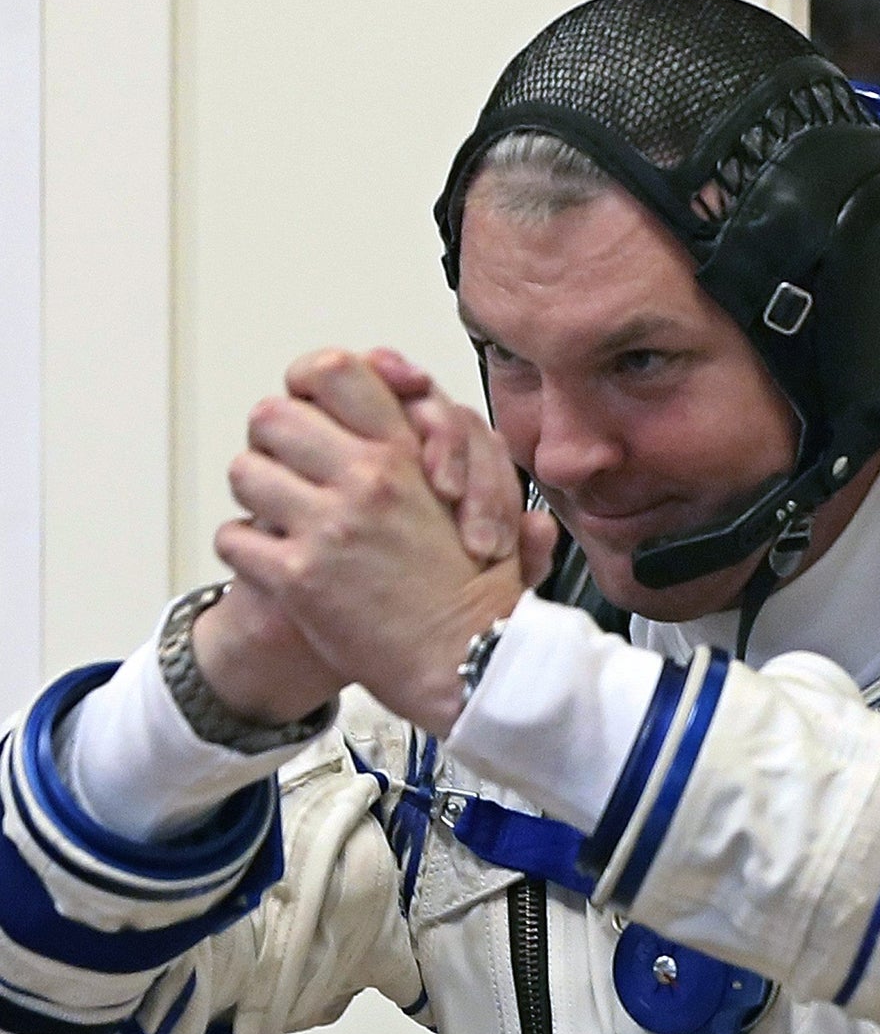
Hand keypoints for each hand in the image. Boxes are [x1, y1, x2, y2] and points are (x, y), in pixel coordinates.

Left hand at [216, 350, 553, 735]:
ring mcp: (328, 526)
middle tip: (292, 472)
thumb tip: (433, 400)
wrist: (474, 662)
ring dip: (258, 496)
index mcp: (407, 452)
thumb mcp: (492, 505)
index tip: (315, 411)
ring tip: (282, 520)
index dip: (311, 386)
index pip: (334, 372)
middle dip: (276, 444)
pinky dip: (247, 552)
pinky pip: (234, 539)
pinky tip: (276, 565)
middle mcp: (365, 478)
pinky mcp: (299, 577)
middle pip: (272, 416)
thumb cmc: (483, 593)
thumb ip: (470, 454)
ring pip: (244, 472)